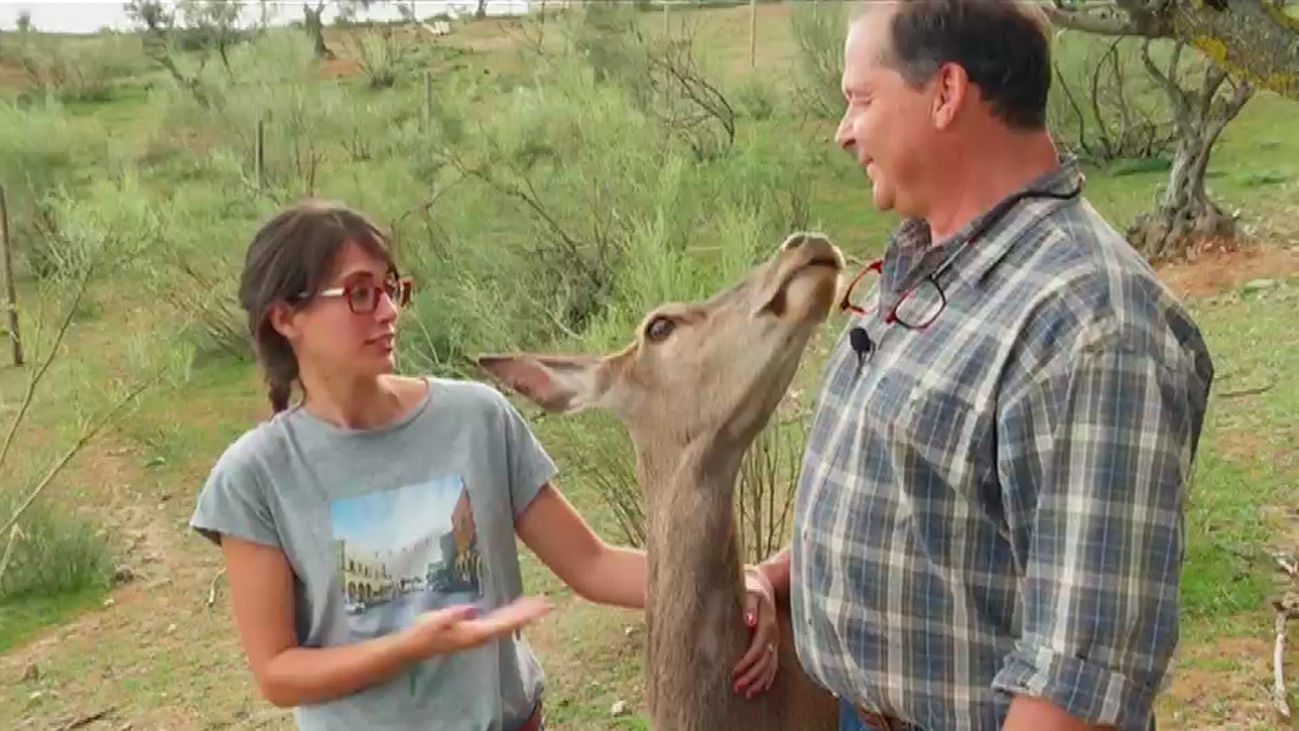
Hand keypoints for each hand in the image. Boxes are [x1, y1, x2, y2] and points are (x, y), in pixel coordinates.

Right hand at [399, 596, 552, 660]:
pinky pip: (499, 622)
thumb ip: (454, 614)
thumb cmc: (424, 632)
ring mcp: (479, 634)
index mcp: (476, 633)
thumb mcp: (437, 620)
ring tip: (537, 603)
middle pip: (511, 623)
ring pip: (507, 623)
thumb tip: (472, 608)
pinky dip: (511, 614)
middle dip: (529, 613)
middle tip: (547, 603)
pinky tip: (515, 609)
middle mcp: (482, 635)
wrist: (415, 646)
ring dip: (522, 613)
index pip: (506, 622)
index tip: (540, 607)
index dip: (524, 614)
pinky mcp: (475, 632)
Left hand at [732, 567, 778, 697]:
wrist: (766, 582)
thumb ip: (748, 606)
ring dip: (759, 681)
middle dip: (752, 676)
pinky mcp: (773, 642)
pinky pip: (774, 663)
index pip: (758, 649)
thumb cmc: (753, 586)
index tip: (734, 672)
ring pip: (770, 665)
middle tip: (737, 687)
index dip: (747, 662)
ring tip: (747, 693)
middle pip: (765, 661)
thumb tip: (748, 621)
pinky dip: (768, 677)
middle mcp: (773, 635)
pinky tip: (761, 688)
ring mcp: (775, 639)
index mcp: (767, 624)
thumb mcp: (750, 591)